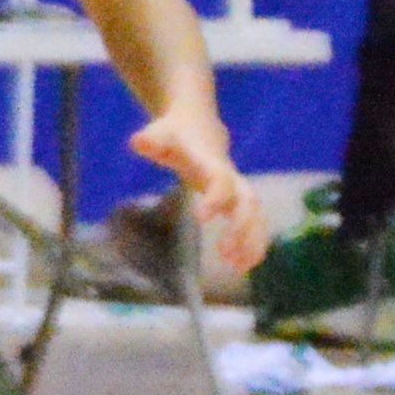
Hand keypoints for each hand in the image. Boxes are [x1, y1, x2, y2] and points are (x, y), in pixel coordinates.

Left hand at [127, 98, 265, 278]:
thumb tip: (138, 142)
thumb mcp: (158, 135)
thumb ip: (150, 141)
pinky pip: (254, 223)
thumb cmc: (173, 133)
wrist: (198, 126)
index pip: (220, 180)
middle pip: (247, 201)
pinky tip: (241, 267)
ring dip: (251, 241)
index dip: (216, 198)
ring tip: (237, 268)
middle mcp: (230, 176)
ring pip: (256, 215)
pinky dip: (252, 243)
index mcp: (210, 163)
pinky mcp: (238, 200)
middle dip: (241, 227)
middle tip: (223, 253)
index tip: (201, 219)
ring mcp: (238, 188)